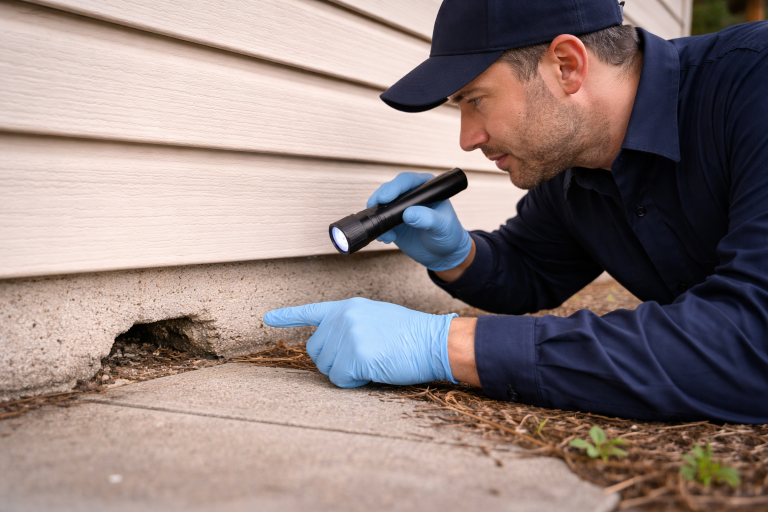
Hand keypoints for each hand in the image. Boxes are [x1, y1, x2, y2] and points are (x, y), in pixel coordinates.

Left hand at [263, 297, 457, 387]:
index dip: (288, 316)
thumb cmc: (410, 335)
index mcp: (348, 307)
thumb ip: (350, 326)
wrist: (434, 341)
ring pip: (327, 368)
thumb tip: (331, 346)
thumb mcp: (375, 319)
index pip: (312, 311)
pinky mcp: (355, 354)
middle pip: (316, 351)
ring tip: (373, 360)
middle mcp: (343, 317)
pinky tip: (375, 370)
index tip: (267, 318)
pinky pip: (341, 380)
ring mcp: (348, 334)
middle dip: (335, 362)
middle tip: (364, 357)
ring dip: (347, 373)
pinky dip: (355, 383)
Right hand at [368, 172, 471, 271]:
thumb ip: (428, 219)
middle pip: (390, 190)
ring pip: (382, 205)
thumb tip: (408, 213)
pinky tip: (386, 239)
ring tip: (384, 231)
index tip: (386, 197)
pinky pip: (381, 223)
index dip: (395, 186)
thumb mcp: (442, 227)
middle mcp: (411, 195)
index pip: (408, 181)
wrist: (443, 254)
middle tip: (375, 209)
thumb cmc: (448, 235)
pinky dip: (380, 230)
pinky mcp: (393, 223)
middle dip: (380, 199)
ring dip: (378, 216)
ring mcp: (401, 209)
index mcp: (426, 188)